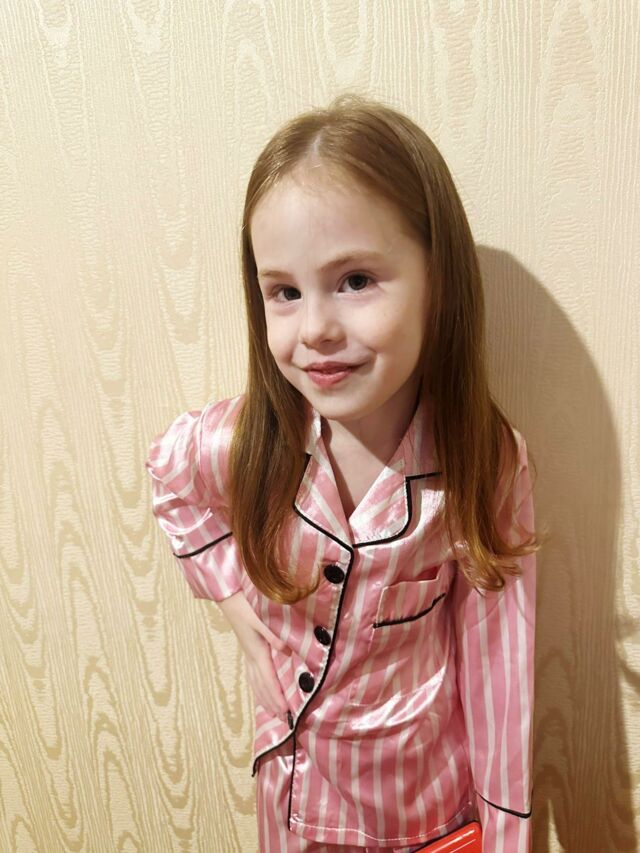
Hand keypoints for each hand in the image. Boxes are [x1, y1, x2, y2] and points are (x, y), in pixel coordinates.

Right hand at [216, 591, 290, 720]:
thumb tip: (286, 650)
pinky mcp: (247, 650)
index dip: (277, 697)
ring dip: (264, 698)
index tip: (286, 712)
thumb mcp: (261, 619)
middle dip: (272, 703)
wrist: (230, 599)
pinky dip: (258, 687)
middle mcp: (251, 657)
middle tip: (283, 719)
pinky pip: (253, 675)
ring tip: (272, 712)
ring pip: (256, 683)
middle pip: (262, 686)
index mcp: (257, 652)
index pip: (269, 680)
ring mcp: (248, 655)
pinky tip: (260, 690)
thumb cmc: (247, 607)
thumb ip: (273, 634)